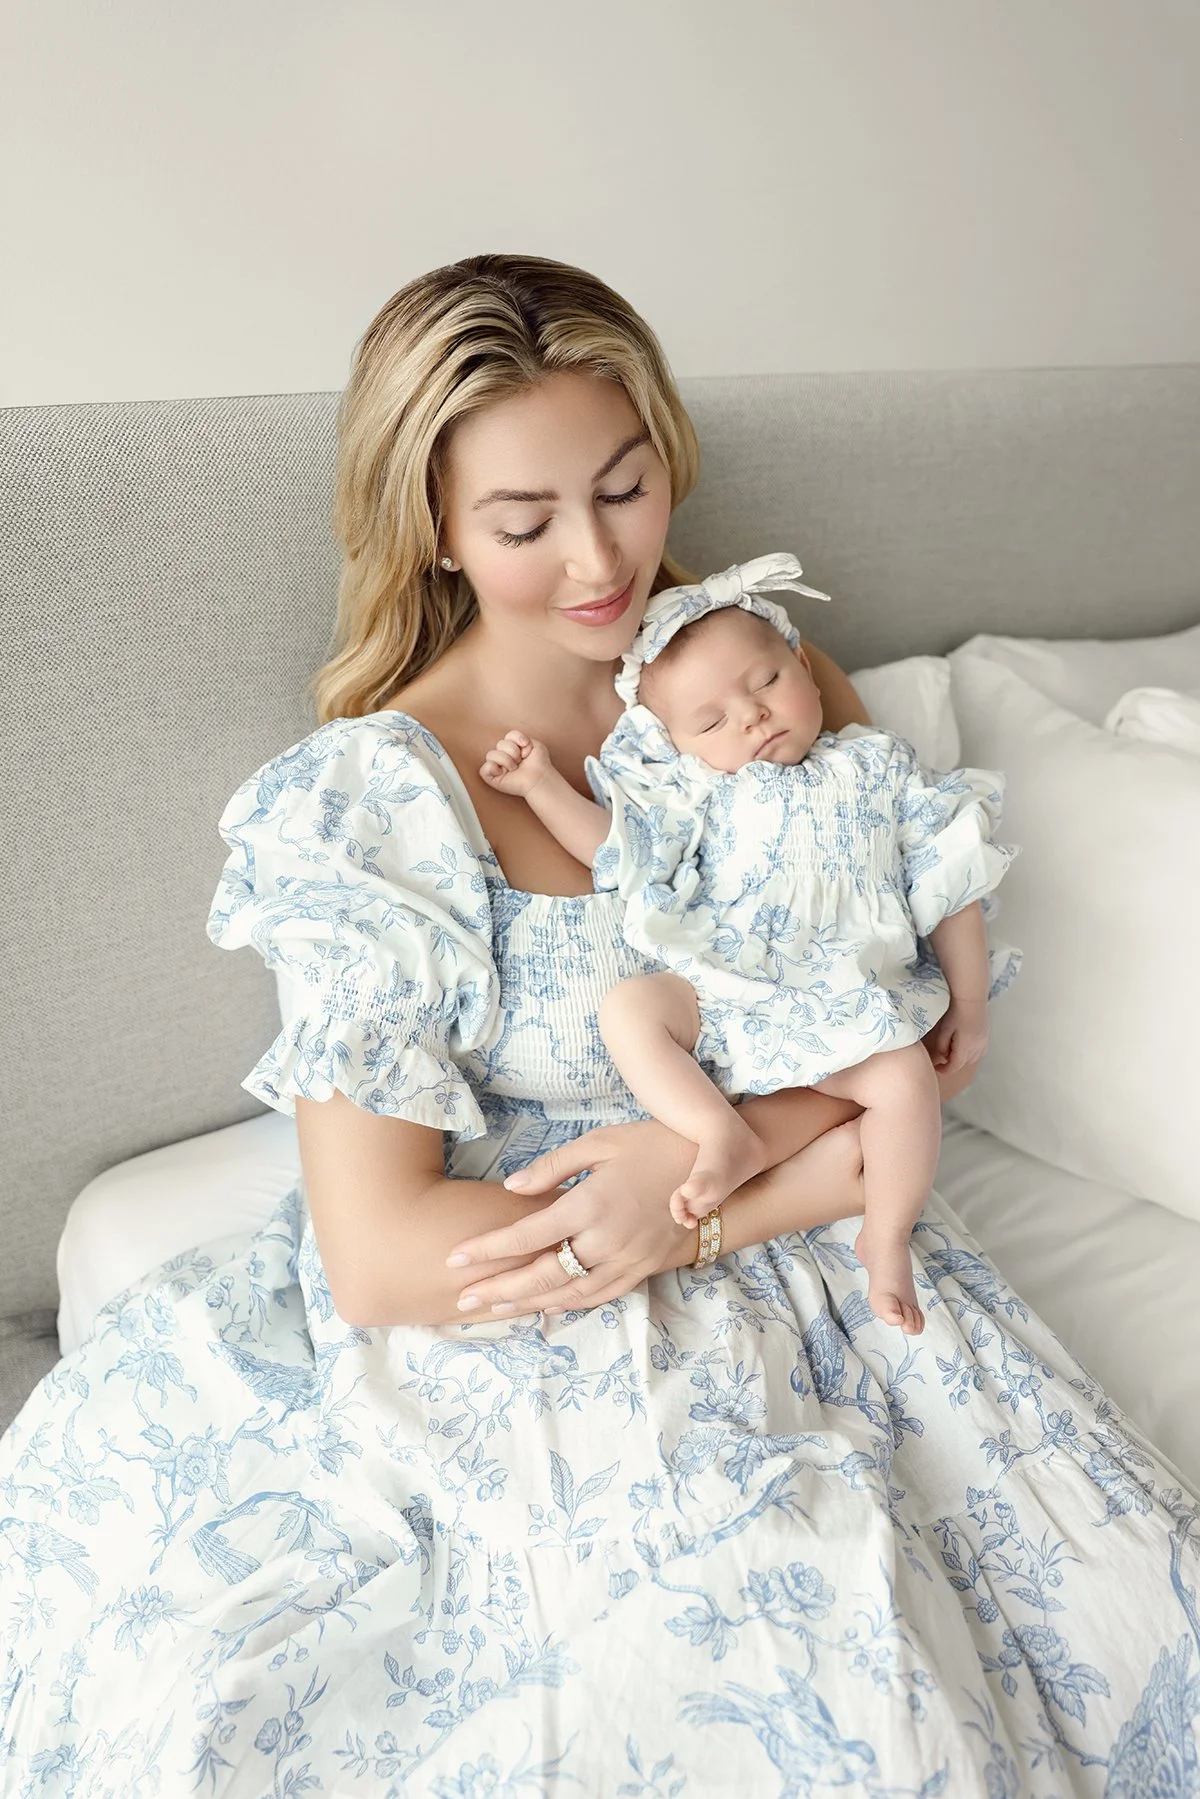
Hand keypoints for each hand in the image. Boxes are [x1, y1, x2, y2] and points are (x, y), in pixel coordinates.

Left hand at [446, 1120, 696, 1318]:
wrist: (714, 1170)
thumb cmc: (653, 1145)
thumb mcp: (601, 1142)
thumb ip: (553, 1167)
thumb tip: (511, 1187)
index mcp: (591, 1204)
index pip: (528, 1236)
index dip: (488, 1250)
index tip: (455, 1258)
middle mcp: (606, 1240)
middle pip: (541, 1274)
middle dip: (498, 1289)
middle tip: (462, 1299)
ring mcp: (627, 1260)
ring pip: (568, 1293)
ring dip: (527, 1304)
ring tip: (492, 1309)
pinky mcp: (643, 1270)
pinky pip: (599, 1296)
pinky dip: (568, 1305)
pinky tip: (543, 1307)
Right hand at [479, 730, 551, 797]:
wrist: (539, 779)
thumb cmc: (538, 764)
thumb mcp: (532, 743)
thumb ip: (519, 736)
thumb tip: (507, 740)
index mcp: (511, 748)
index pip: (508, 736)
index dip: (518, 740)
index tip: (527, 749)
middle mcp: (503, 756)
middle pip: (500, 744)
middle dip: (513, 751)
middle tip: (521, 761)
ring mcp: (496, 768)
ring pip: (491, 754)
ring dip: (506, 760)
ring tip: (515, 768)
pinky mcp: (492, 778)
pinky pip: (483, 769)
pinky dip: (492, 768)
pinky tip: (503, 772)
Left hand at [925, 997, 988, 1074]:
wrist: (971, 1000)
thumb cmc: (955, 1013)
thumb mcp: (944, 1030)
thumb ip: (941, 1046)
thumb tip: (943, 1056)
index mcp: (965, 1047)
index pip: (954, 1067)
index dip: (944, 1070)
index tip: (936, 1067)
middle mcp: (977, 1048)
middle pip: (963, 1064)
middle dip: (952, 1063)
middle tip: (943, 1056)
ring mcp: (984, 1043)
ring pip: (972, 1059)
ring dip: (962, 1059)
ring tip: (953, 1049)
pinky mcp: (986, 1038)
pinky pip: (979, 1052)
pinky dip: (971, 1053)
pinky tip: (965, 1045)